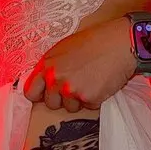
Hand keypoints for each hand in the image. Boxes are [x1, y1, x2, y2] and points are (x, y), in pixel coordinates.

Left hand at [23, 17, 137, 112]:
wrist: (120, 43)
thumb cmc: (95, 41)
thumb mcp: (65, 48)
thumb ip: (52, 66)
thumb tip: (45, 82)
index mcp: (47, 64)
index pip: (30, 92)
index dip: (40, 94)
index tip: (48, 94)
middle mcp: (55, 78)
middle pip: (51, 104)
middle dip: (62, 98)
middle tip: (77, 83)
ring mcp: (71, 90)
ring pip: (70, 108)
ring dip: (80, 99)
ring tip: (91, 79)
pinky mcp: (89, 98)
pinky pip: (89, 106)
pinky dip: (95, 98)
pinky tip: (101, 82)